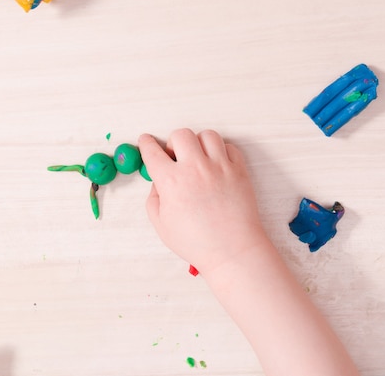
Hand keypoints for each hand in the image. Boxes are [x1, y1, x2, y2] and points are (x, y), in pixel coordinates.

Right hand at [138, 129, 267, 274]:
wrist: (232, 251)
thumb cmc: (197, 242)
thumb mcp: (161, 225)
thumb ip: (154, 198)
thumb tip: (158, 181)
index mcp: (172, 181)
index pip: (152, 151)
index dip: (146, 143)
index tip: (146, 141)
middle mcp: (195, 168)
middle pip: (181, 134)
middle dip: (174, 142)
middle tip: (176, 157)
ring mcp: (219, 167)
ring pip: (207, 135)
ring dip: (199, 143)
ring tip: (198, 158)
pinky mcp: (239, 170)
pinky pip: (229, 147)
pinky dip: (221, 152)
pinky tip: (216, 166)